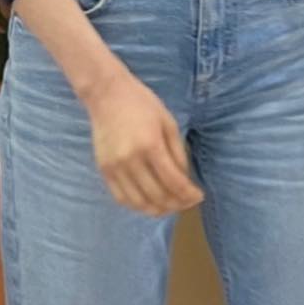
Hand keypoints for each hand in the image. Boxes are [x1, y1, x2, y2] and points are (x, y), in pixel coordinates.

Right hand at [84, 65, 203, 216]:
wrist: (107, 95)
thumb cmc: (142, 104)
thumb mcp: (168, 122)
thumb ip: (178, 153)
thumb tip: (184, 179)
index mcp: (151, 145)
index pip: (174, 182)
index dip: (189, 194)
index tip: (199, 196)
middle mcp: (131, 160)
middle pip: (158, 196)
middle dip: (177, 204)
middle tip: (187, 202)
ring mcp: (115, 168)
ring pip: (139, 202)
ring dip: (158, 209)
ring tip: (171, 205)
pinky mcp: (104, 170)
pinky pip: (121, 198)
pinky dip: (137, 206)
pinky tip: (149, 202)